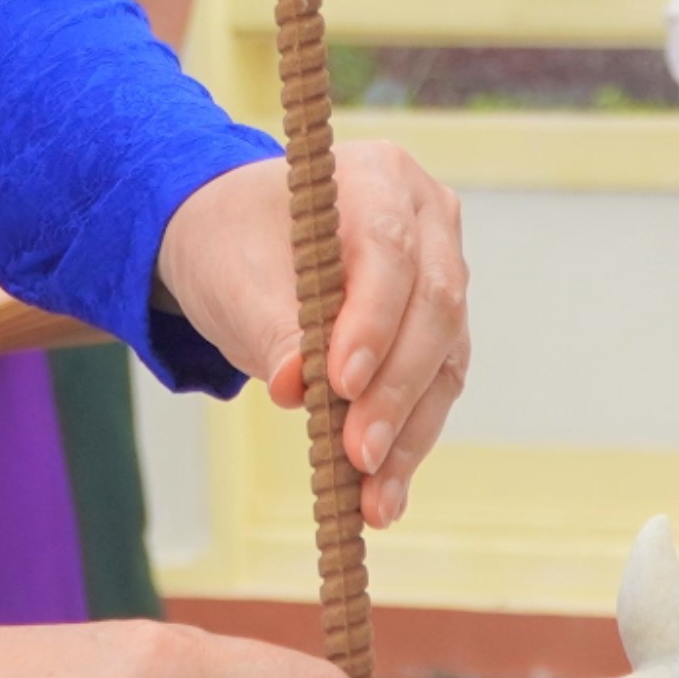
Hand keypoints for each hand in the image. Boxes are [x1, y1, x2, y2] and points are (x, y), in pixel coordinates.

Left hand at [157, 142, 469, 525]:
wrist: (236, 248)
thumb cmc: (235, 246)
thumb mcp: (236, 279)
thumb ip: (272, 328)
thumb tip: (297, 388)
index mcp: (379, 178)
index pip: (391, 250)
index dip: (374, 320)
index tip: (341, 384)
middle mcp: (428, 221)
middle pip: (433, 308)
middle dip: (395, 389)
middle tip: (358, 454)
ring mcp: (443, 276)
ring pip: (443, 359)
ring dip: (408, 433)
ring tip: (371, 499)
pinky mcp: (439, 332)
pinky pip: (434, 391)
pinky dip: (407, 445)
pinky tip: (380, 498)